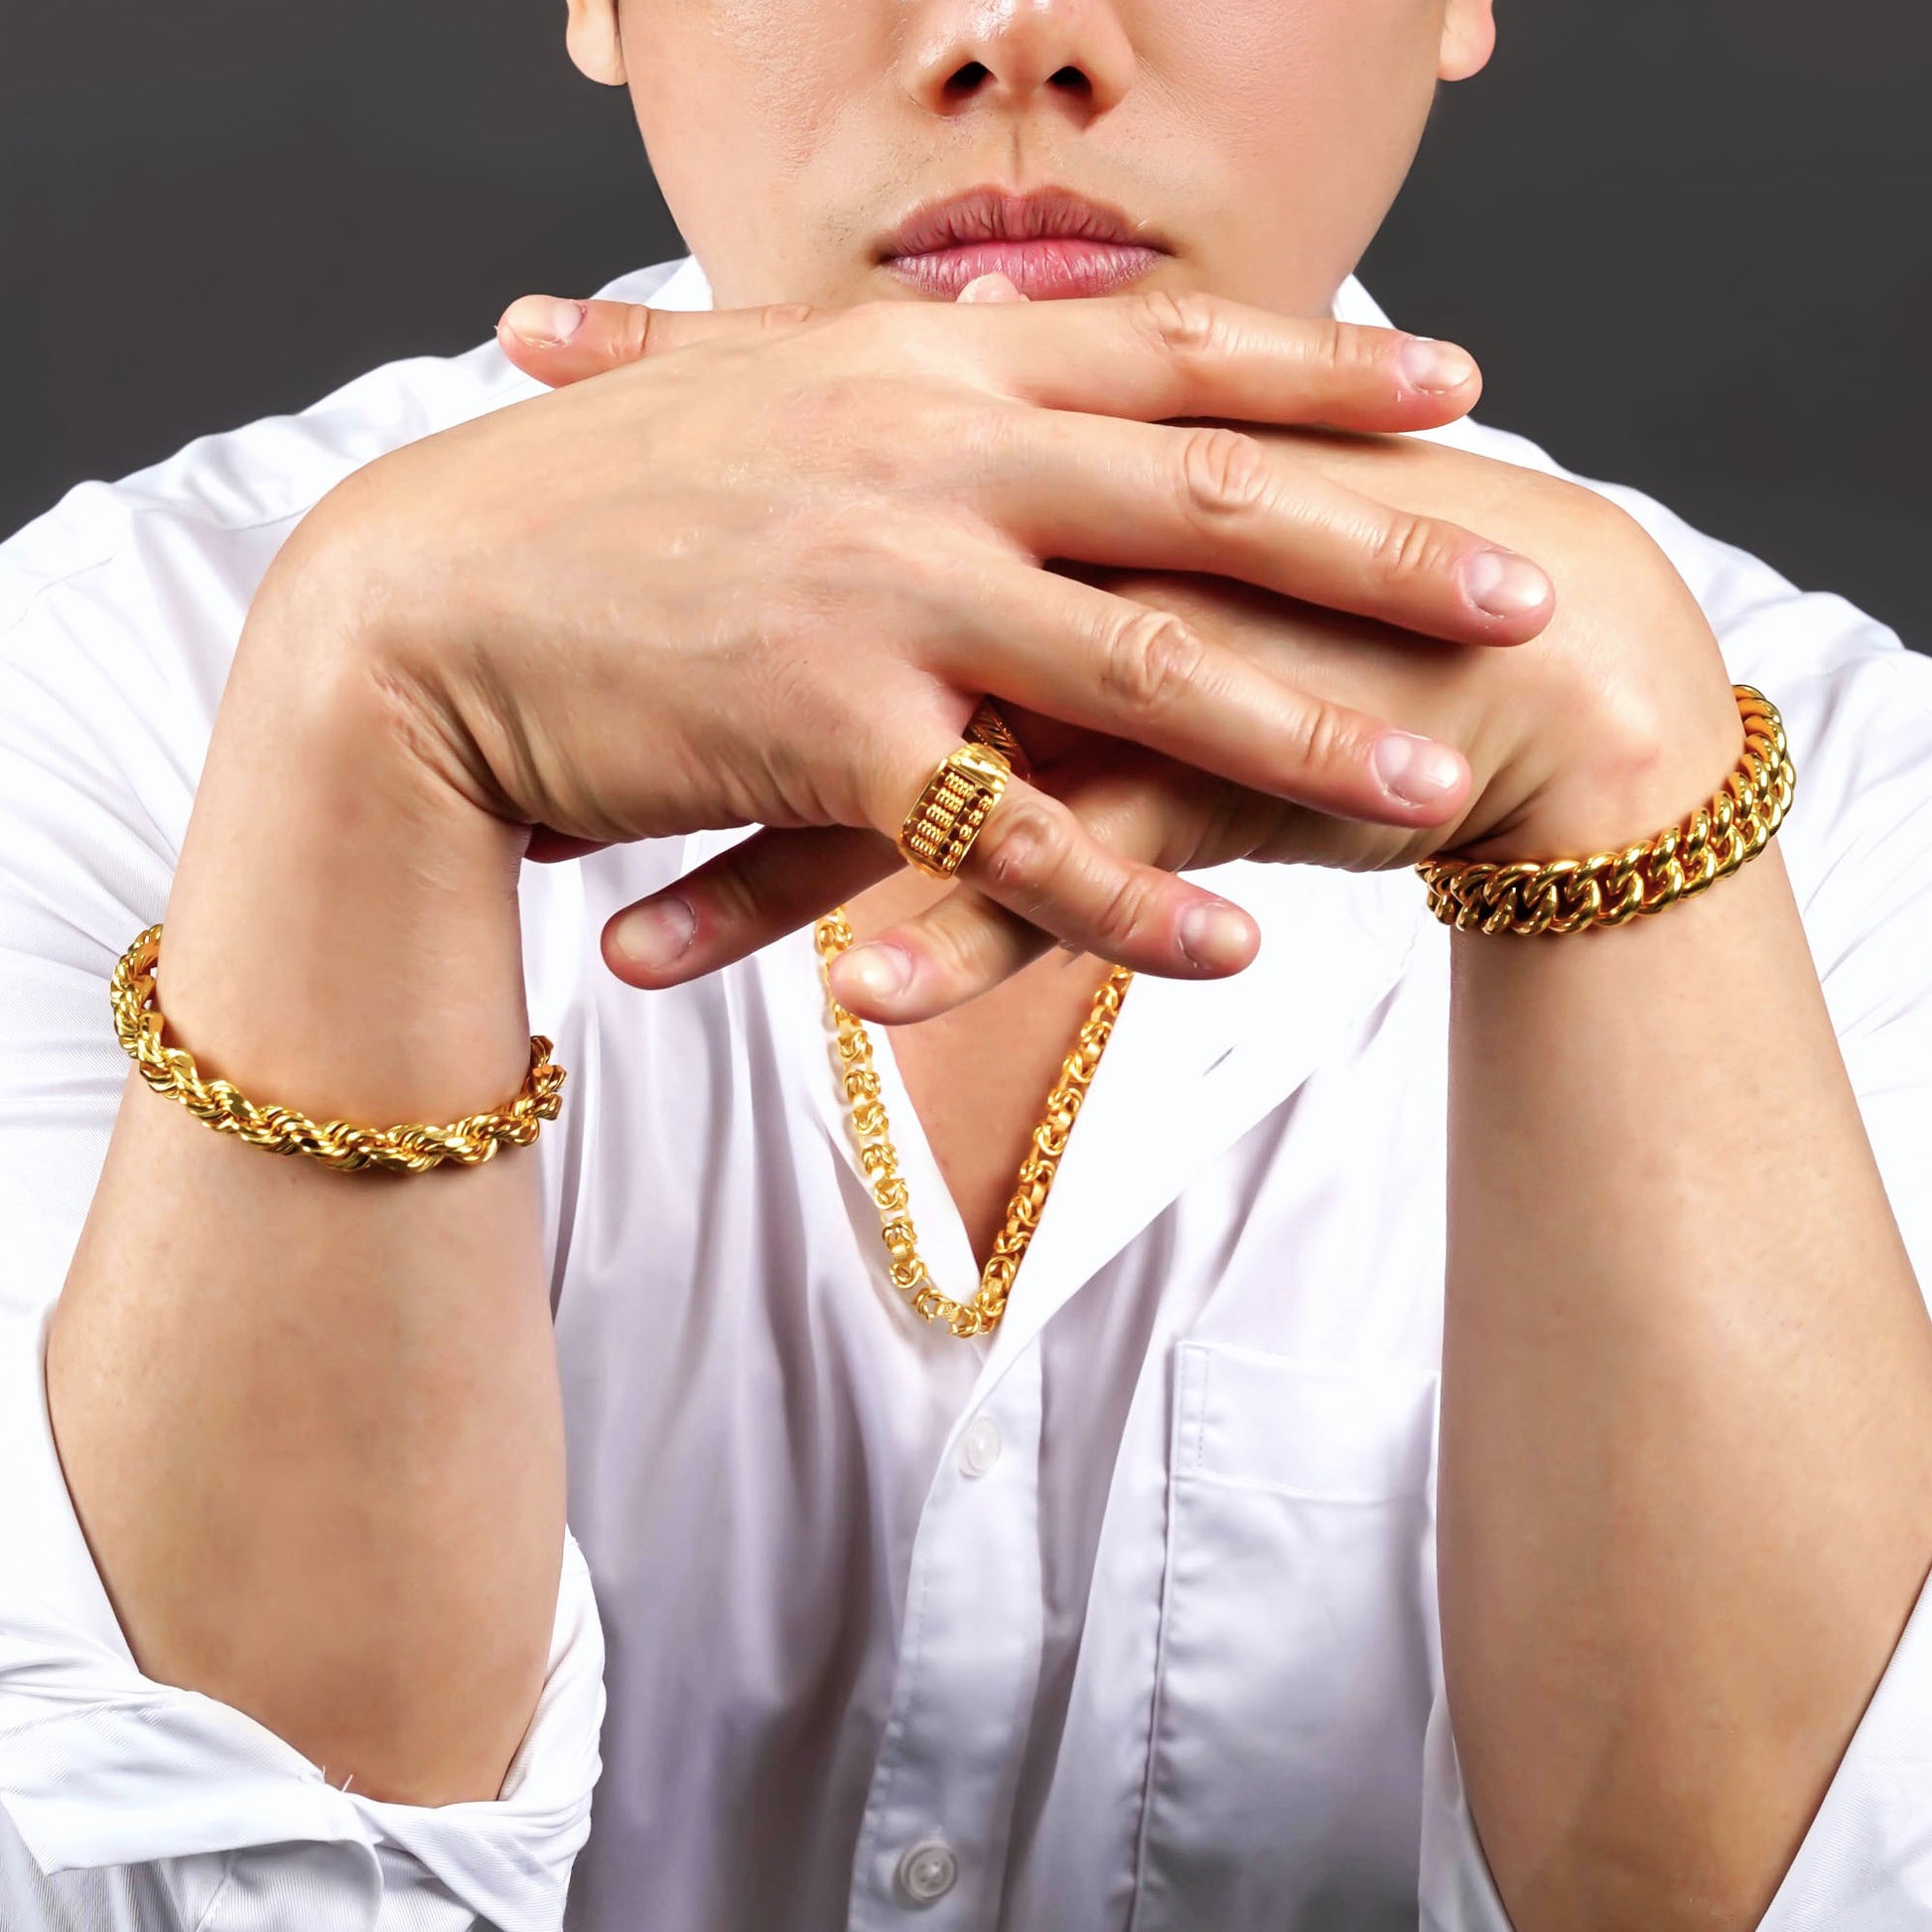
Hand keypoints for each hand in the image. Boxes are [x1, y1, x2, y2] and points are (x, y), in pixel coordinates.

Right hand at [289, 283, 1548, 986]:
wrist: (420, 608)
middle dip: (1380, 545)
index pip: (1166, 351)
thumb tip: (992, 376)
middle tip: (1522, 588)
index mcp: (922, 367)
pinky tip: (1232, 947)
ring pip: (1140, 670)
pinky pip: (1014, 832)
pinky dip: (1127, 893)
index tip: (1456, 379)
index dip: (1322, 367)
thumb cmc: (587, 510)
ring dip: (1301, 737)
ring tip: (1431, 794)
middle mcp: (927, 456)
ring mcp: (884, 590)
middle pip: (1204, 500)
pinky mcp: (830, 730)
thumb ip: (898, 395)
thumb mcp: (755, 402)